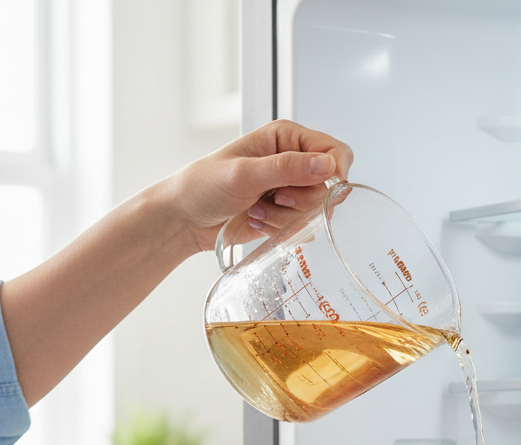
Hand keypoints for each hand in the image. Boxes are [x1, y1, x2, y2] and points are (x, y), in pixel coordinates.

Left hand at [164, 119, 353, 251]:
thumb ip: (288, 168)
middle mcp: (292, 162)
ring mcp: (289, 190)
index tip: (322, 188)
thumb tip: (327, 165)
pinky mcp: (285, 215)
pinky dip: (280, 229)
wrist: (185, 218)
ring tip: (257, 208)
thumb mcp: (245, 173)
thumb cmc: (204, 185)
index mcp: (287, 138)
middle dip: (301, 200)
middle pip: (327, 187)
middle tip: (275, 197)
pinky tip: (257, 219)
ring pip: (315, 212)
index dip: (335, 171)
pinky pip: (301, 228)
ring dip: (286, 217)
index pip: (334, 151)